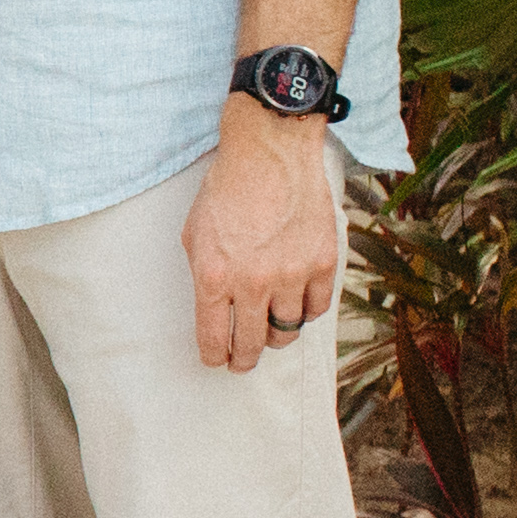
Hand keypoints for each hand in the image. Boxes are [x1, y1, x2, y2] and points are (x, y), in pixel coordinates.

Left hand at [186, 101, 340, 372]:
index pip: (213, 338)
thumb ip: (203, 276)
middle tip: (242, 362)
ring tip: (269, 332)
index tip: (217, 361)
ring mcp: (291, 275)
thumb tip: (214, 310)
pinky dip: (305, 312)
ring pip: (287, 331)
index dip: (214, 357)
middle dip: (243, 359)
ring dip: (276, 336)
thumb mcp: (194, 234)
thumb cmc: (226, 190)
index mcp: (214, 276)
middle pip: (251, 344)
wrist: (269, 154)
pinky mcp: (322, 264)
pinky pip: (317, 308)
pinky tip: (296, 307)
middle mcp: (253, 283)